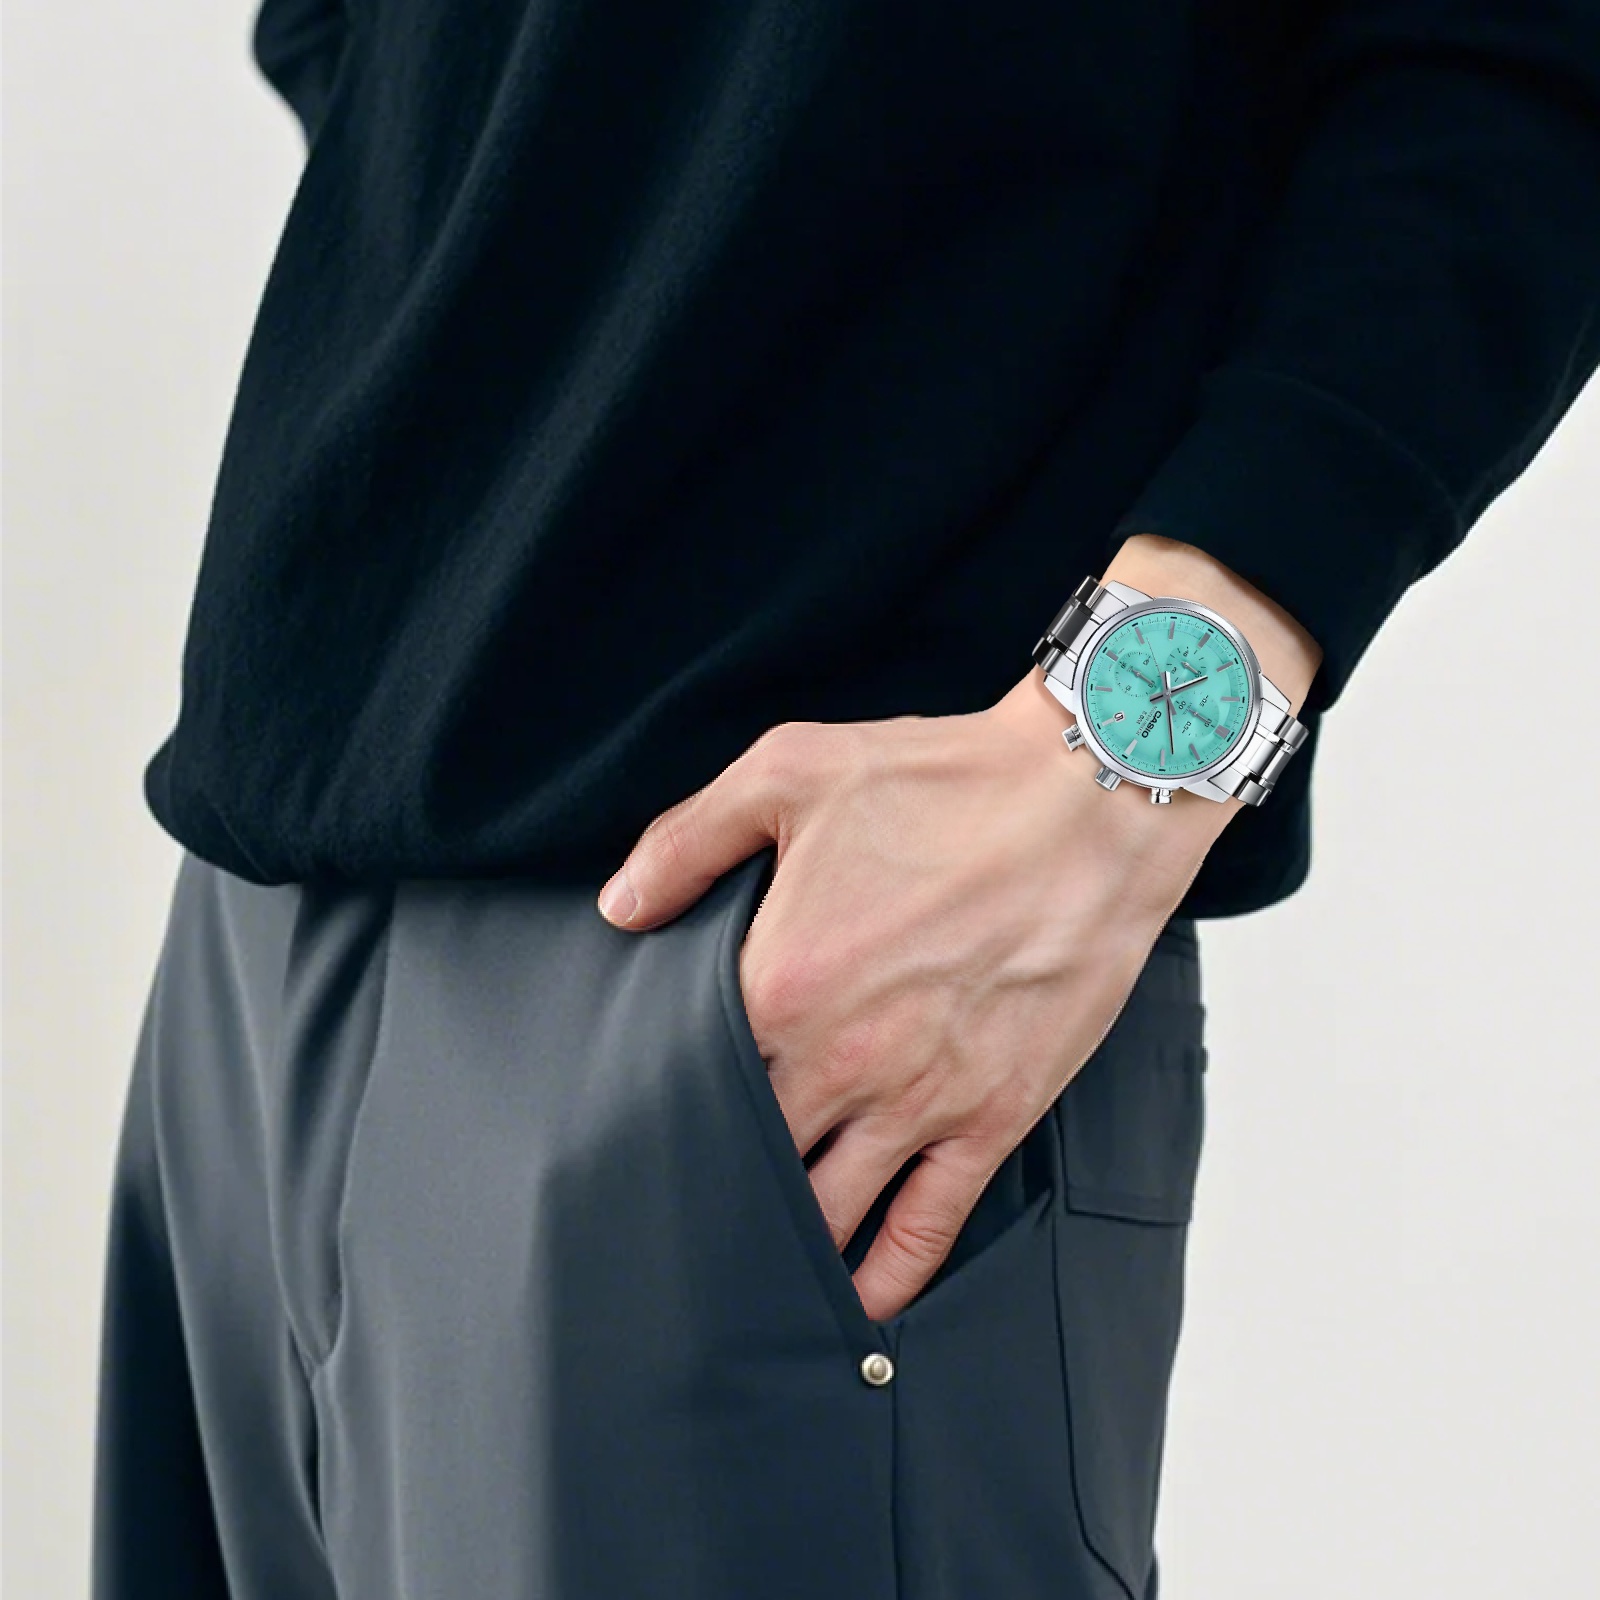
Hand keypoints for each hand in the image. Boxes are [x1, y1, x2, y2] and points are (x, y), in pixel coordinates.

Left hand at [597, 676, 1229, 1320]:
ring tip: (751, 1268)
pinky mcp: (992, 1114)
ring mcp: (921, 1098)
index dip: (660, 1109)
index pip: (691, 1081)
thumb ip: (689, 841)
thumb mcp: (791, 773)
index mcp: (779, 984)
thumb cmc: (944, 781)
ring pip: (829, 1209)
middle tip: (682, 1211)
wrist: (1090, 800)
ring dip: (787, 1243)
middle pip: (751, 1158)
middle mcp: (842, 1060)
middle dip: (715, 1186)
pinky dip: (889, 1274)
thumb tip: (620, 906)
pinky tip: (859, 1304)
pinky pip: (930, 1223)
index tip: (640, 1127)